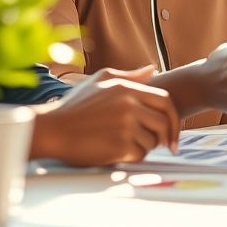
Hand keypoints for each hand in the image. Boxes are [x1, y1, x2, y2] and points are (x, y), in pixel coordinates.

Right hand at [30, 66, 180, 165]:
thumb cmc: (75, 106)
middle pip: (164, 123)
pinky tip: (117, 151)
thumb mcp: (100, 81)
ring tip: (126, 144)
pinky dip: (133, 156)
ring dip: (145, 147)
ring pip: (153, 141)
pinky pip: (140, 155)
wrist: (52, 129)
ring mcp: (125, 126)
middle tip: (163, 145)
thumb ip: (129, 76)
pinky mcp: (119, 147)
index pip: (165, 101)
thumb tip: (153, 69)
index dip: (174, 117)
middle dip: (165, 136)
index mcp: (126, 88)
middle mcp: (129, 105)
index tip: (172, 131)